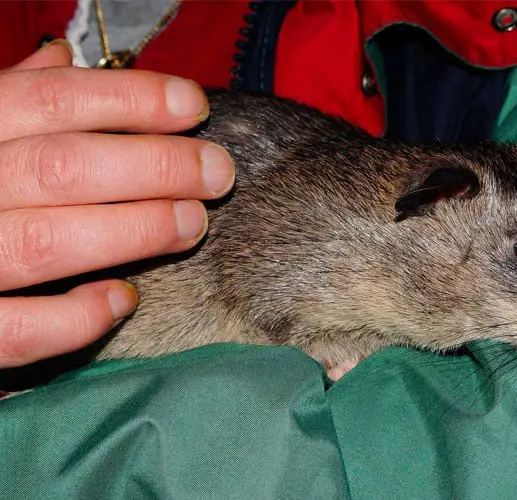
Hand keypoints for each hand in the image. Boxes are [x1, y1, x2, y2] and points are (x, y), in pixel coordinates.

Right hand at [0, 40, 233, 368]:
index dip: (131, 100)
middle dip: (156, 166)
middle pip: (65, 167)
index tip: (195, 107)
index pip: (52, 100)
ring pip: (50, 241)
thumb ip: (7, 98)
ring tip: (193, 223)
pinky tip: (125, 297)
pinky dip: (78, 316)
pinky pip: (19, 329)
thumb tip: (62, 61)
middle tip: (218, 172)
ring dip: (136, 230)